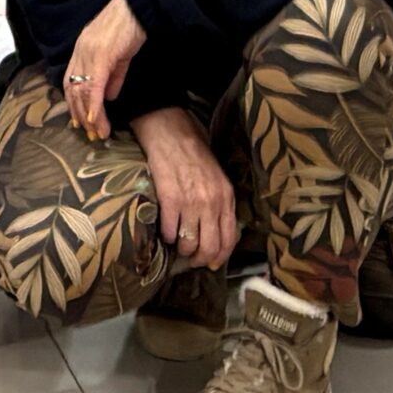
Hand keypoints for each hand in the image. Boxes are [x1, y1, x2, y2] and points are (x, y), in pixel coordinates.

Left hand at [62, 0, 147, 141]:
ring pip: (83, 91)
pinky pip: (94, 86)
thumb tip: (108, 96)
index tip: (80, 121)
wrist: (138, 7)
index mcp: (82, 50)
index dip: (74, 103)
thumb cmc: (130, 27)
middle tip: (88, 132)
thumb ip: (113, 75)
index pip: (71, 81)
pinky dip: (94, 105)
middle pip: (73, 89)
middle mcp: (80, 52)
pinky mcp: (102, 56)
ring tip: (97, 132)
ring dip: (89, 115)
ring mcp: (89, 53)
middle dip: (79, 114)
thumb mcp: (119, 55)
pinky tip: (97, 119)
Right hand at [131, 107, 237, 270]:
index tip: (210, 263)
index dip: (219, 257)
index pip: (229, 239)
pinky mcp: (169, 199)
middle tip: (191, 260)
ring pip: (189, 244)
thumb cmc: (192, 149)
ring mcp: (191, 202)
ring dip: (182, 250)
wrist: (168, 129)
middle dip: (200, 259)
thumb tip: (214, 227)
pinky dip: (166, 237)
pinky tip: (164, 232)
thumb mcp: (216, 175)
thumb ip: (219, 200)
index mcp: (226, 196)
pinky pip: (170, 231)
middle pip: (210, 247)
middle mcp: (212, 202)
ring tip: (176, 245)